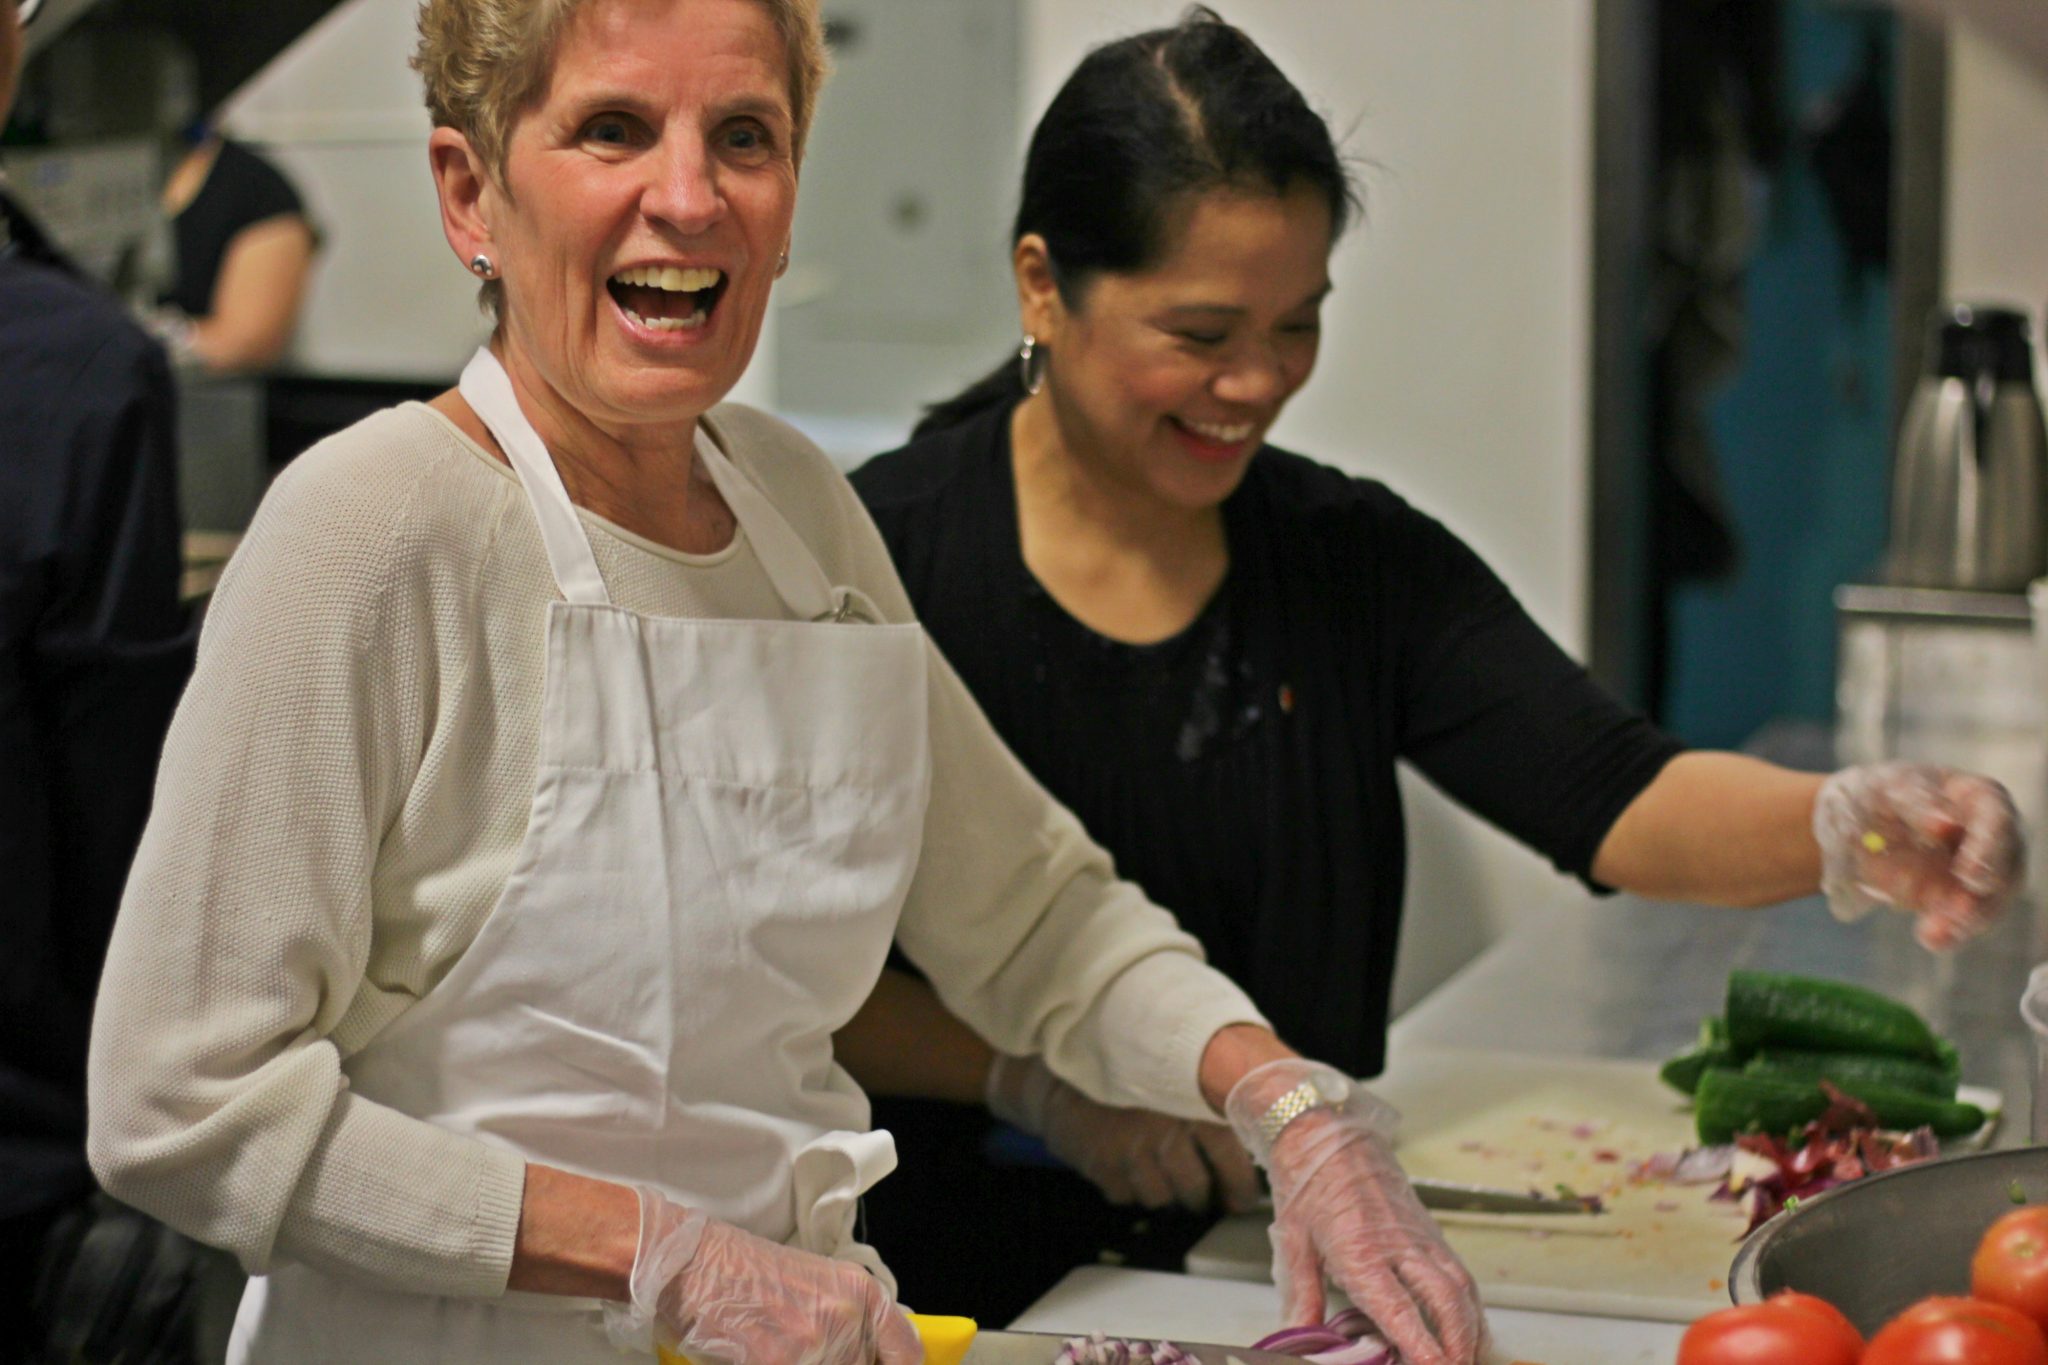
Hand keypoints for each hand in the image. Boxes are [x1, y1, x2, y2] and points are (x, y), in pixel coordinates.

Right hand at [602, 1186, 923, 1363]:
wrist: (690, 1262)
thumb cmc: (742, 1272)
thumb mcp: (814, 1286)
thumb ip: (847, 1324)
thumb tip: (862, 1358)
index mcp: (861, 1292)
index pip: (907, 1353)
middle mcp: (847, 1315)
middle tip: (805, 1354)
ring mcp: (815, 1342)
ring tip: (772, 1350)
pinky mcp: (779, 1362)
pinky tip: (755, 1356)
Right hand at [986, 1053, 1263, 1212]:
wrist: (1065, 1064)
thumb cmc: (1132, 1065)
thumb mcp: (1179, 1068)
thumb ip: (1215, 1094)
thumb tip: (1255, 1126)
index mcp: (1194, 1103)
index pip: (1232, 1162)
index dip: (1239, 1188)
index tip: (1241, 1198)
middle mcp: (1165, 1129)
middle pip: (1196, 1189)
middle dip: (1202, 1196)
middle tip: (1204, 1193)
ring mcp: (1130, 1149)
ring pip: (1162, 1198)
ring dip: (1166, 1193)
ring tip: (1164, 1176)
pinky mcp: (1101, 1164)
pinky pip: (1128, 1197)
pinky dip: (1132, 1188)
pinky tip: (1130, 1167)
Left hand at [1225, 1060, 1484, 1364]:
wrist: (1327, 1135)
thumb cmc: (1308, 1185)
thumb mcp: (1293, 1241)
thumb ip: (1302, 1296)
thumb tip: (1298, 1339)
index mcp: (1359, 1248)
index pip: (1396, 1305)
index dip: (1419, 1341)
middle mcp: (1397, 1243)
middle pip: (1443, 1298)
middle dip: (1458, 1342)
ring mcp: (1419, 1235)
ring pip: (1460, 1285)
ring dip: (1470, 1328)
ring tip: (1469, 1359)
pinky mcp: (1429, 1231)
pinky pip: (1459, 1273)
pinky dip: (1470, 1306)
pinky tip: (1470, 1330)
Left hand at [1814, 762, 2023, 948]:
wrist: (1846, 824)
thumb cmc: (1873, 794)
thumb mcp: (1885, 788)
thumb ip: (1915, 803)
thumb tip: (1944, 825)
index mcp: (1976, 797)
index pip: (1997, 820)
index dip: (1988, 848)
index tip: (1970, 875)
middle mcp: (1988, 836)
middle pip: (2005, 869)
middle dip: (1983, 895)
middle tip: (1960, 912)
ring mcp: (1975, 872)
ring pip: (1987, 901)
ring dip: (1966, 920)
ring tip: (1936, 933)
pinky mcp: (1955, 900)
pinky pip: (1961, 921)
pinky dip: (1950, 933)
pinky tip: (1933, 939)